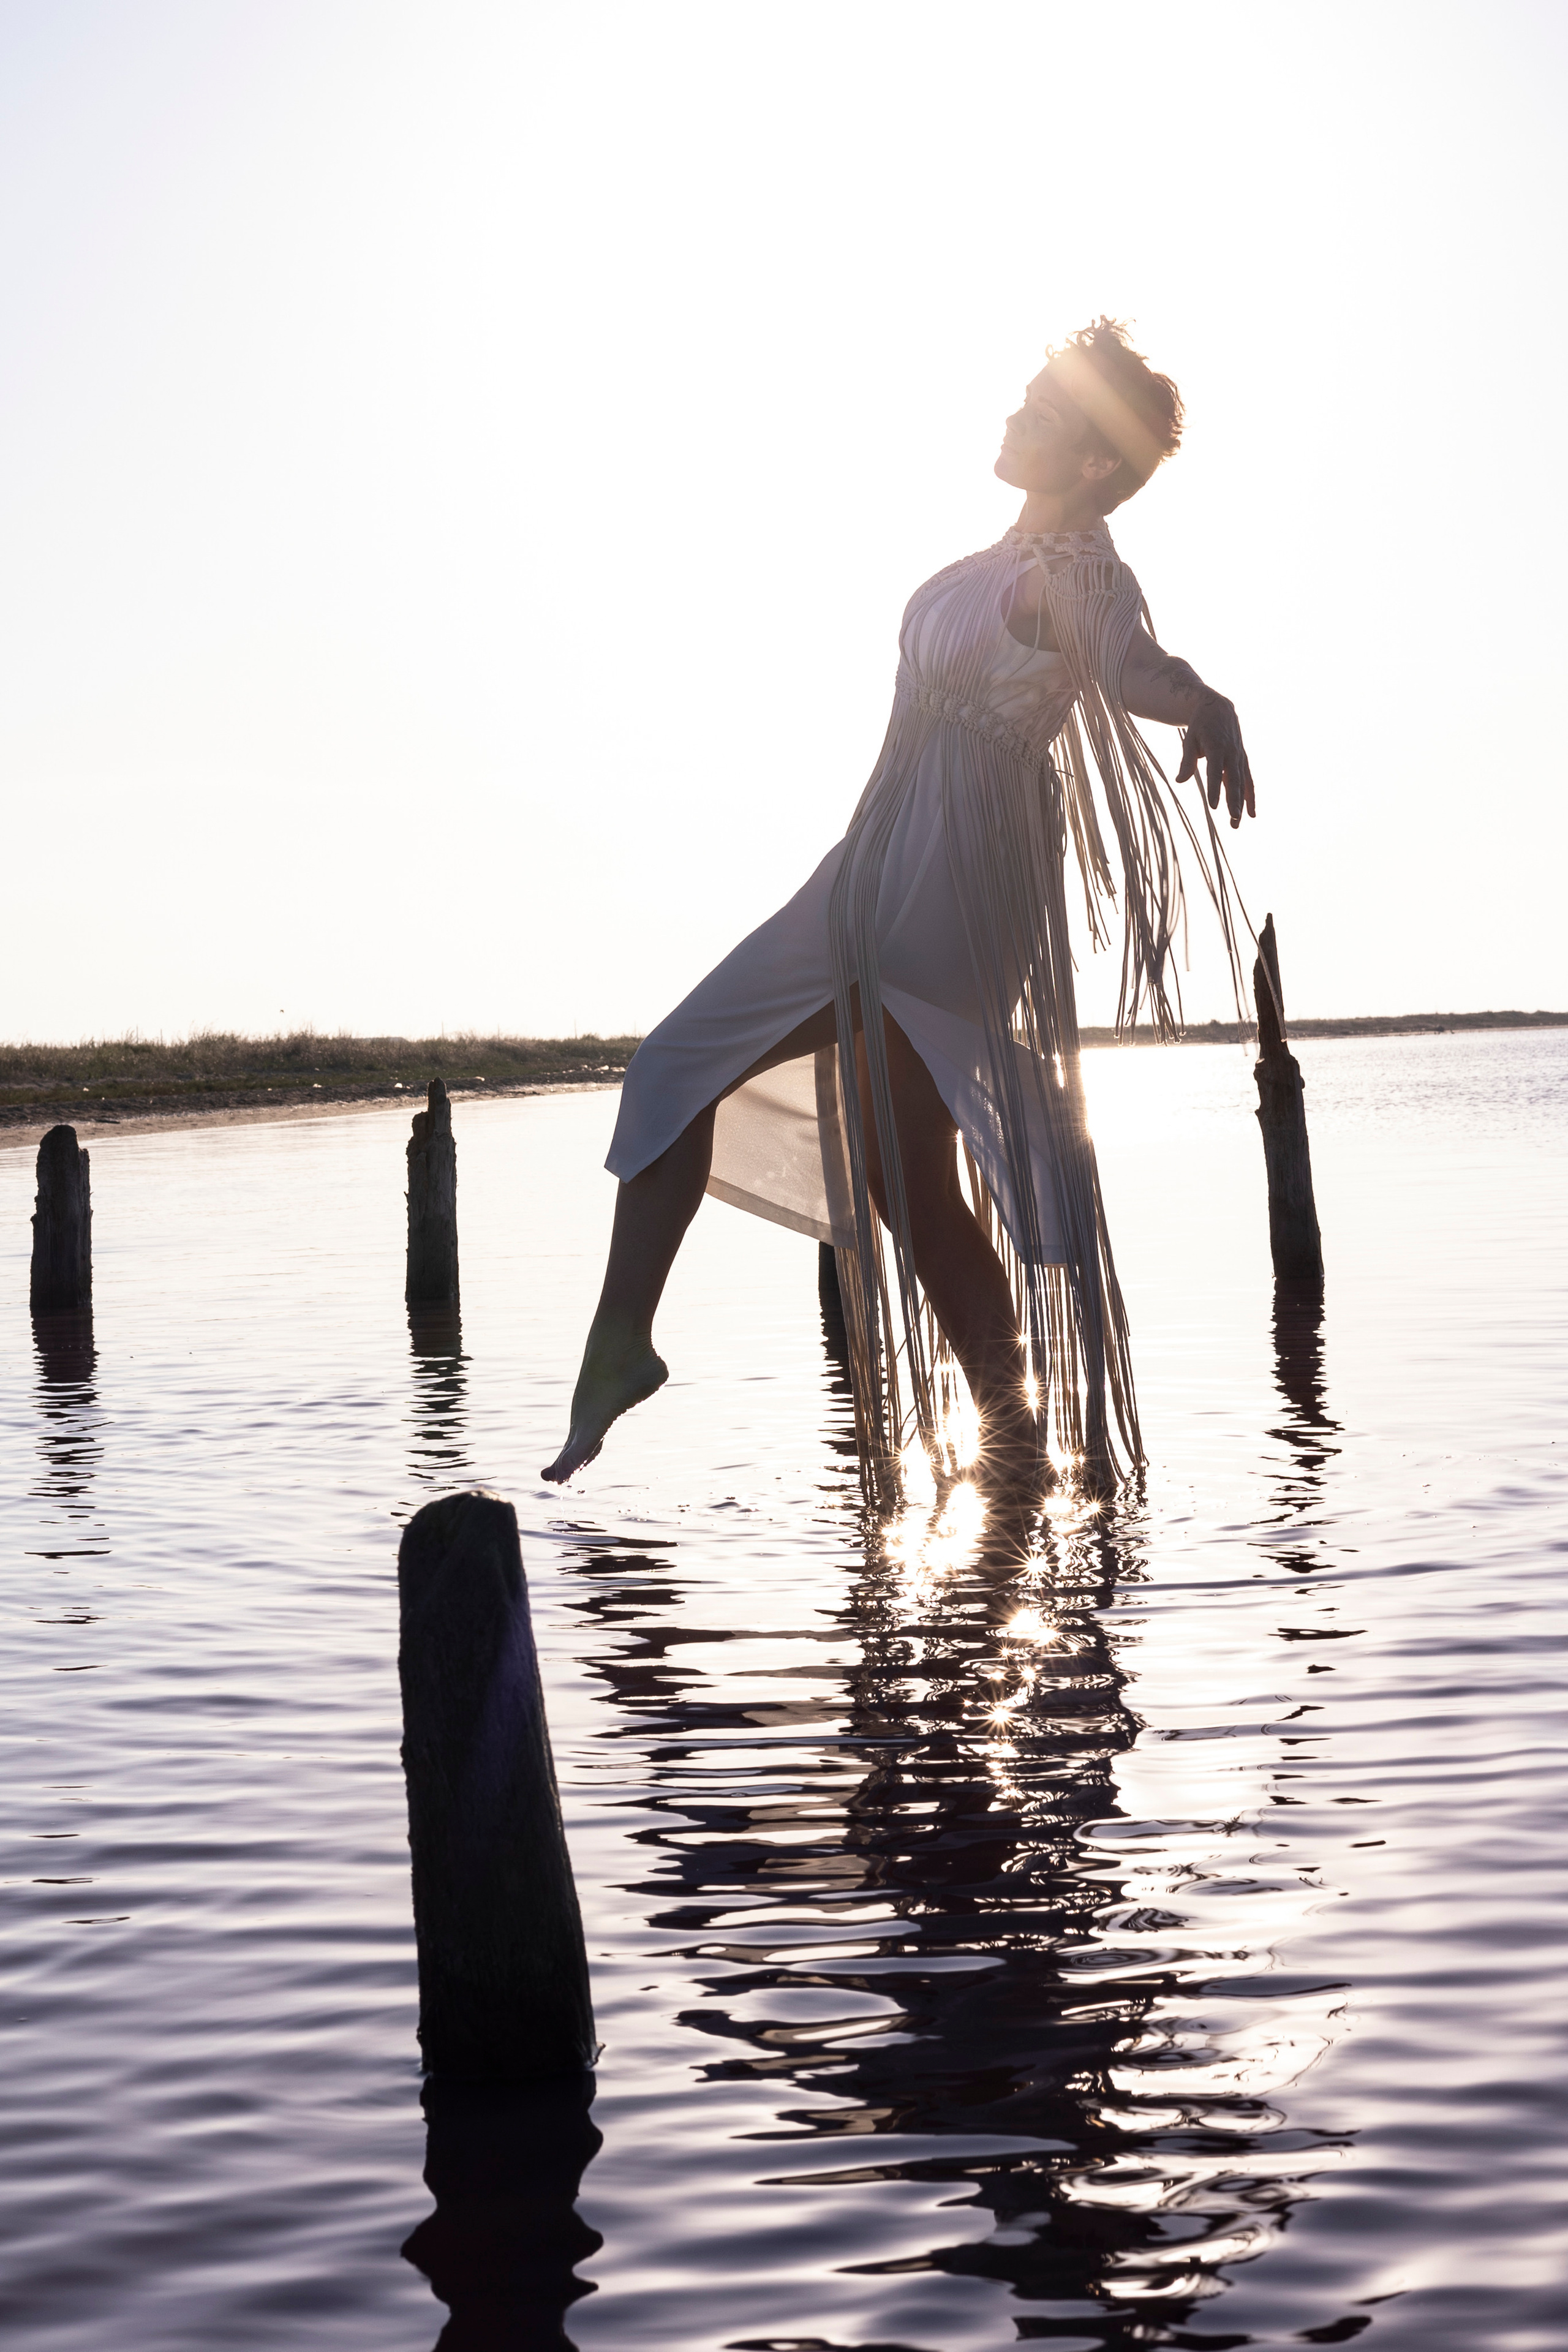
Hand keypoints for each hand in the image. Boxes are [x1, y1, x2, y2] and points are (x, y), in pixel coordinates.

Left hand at [1176, 689, 1255, 826]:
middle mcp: (1231, 753)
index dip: (1214, 789)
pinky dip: (1250, 796)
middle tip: (1233, 819)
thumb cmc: (1200, 727)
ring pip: (1242, 783)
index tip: (1213, 806)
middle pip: (1233, 781)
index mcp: (1216, 747)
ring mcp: (1239, 756)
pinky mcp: (1243, 760)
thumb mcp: (1189, 740)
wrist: (1218, 708)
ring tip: (1236, 824)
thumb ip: (1186, 761)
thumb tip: (1180, 781)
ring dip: (1241, 804)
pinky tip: (1251, 814)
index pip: (1215, 772)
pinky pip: (1248, 780)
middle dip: (1233, 801)